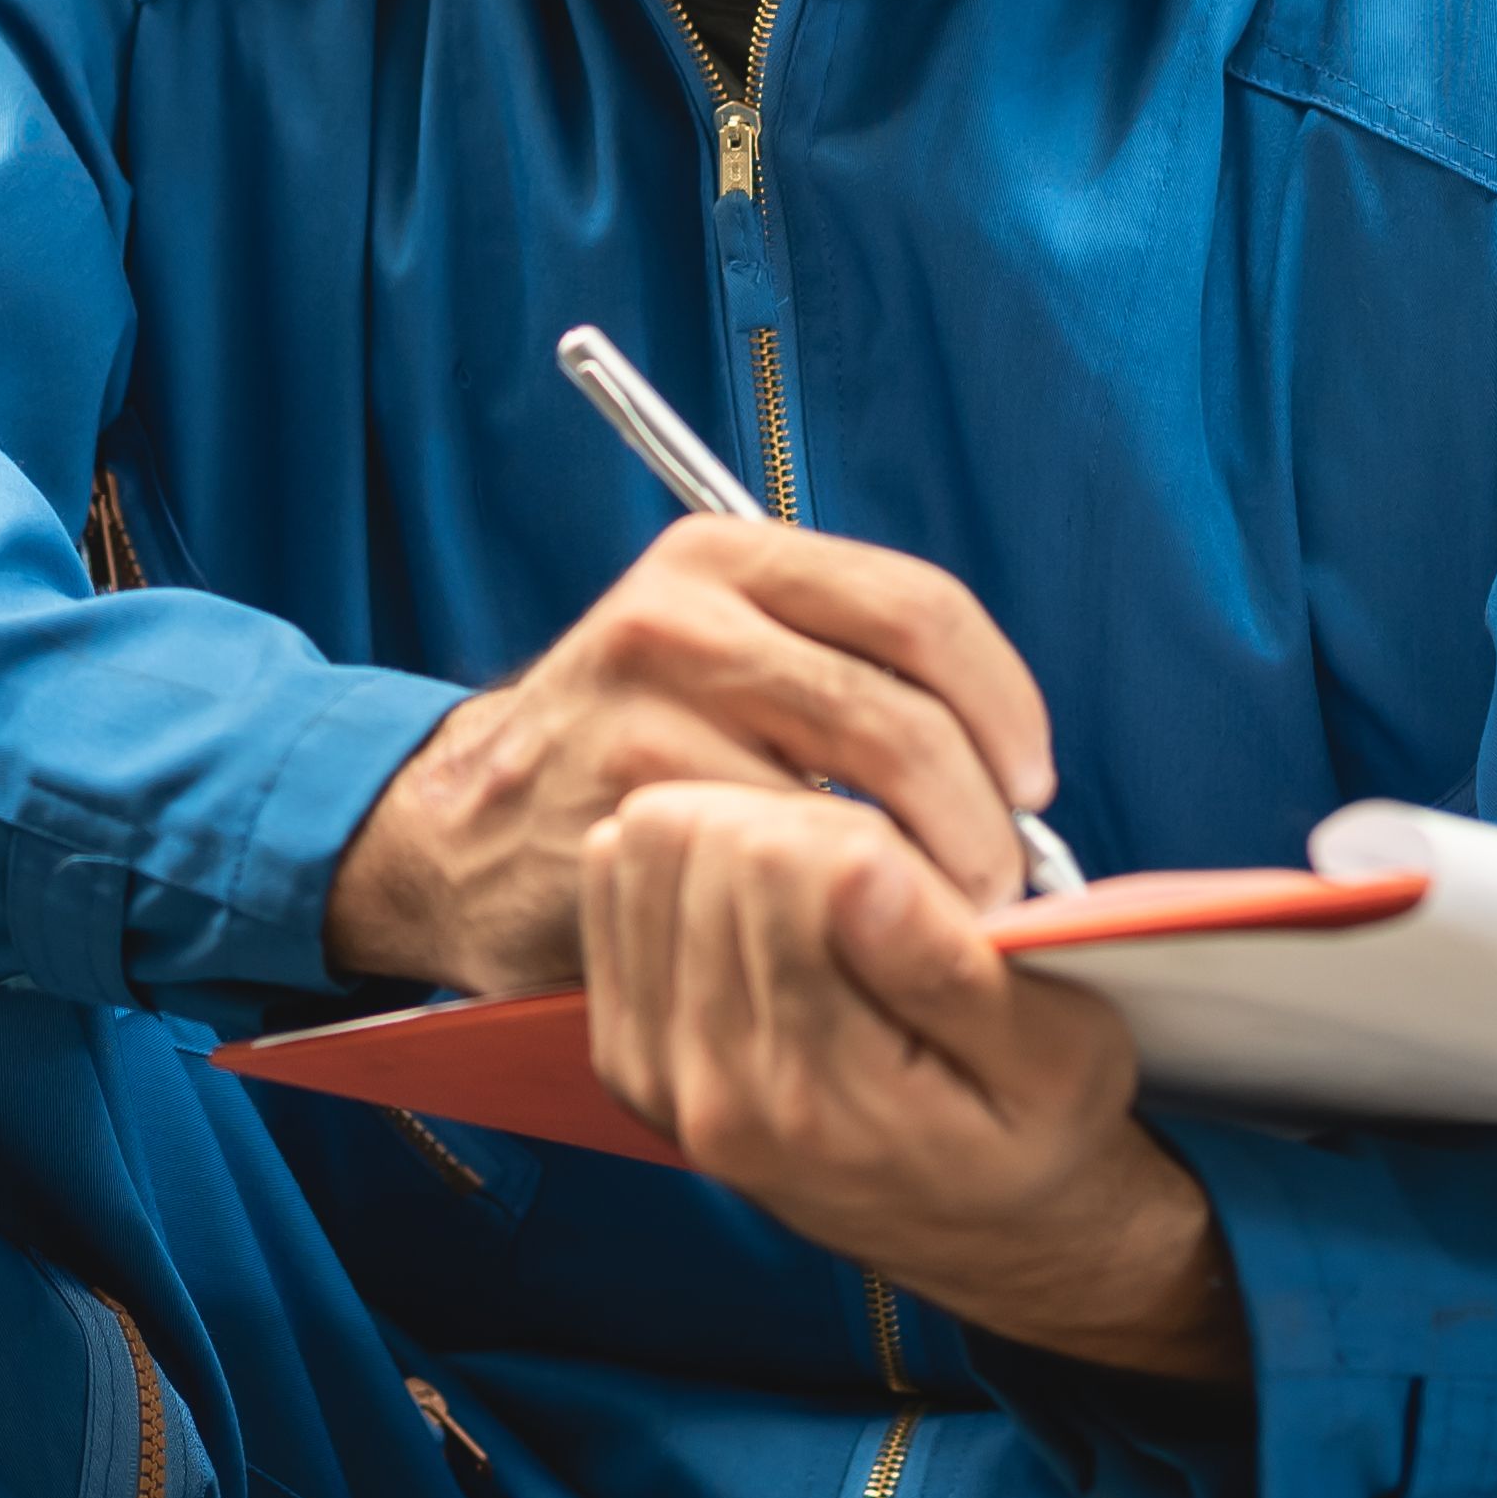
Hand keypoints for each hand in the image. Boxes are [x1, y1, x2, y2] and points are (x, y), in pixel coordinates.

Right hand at [323, 514, 1051, 995]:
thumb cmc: (632, 751)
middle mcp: (678, 613)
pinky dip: (850, 918)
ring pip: (854, 804)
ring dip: (929, 878)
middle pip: (903, 710)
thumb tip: (1011, 762)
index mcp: (725, 556)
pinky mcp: (630, 815)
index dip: (1005, 702)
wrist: (464, 832)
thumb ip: (844, 668)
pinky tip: (858, 941)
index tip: (1031, 778)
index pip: (919, 606)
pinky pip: (788, 875)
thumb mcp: (723, 656)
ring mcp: (643, 713)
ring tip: (943, 918)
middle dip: (983, 814)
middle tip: (1004, 878)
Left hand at [585, 784, 1240, 1381]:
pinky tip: (761, 907)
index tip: (916, 875)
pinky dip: (685, 867)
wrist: (991, 1236)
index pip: (774, 863)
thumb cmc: (1036, 1128)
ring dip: (732, 834)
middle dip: (791, 823)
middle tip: (871, 875)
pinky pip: (612, 889)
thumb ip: (952, 969)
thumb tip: (862, 870)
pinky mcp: (627, 1060)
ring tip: (818, 888)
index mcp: (821, 1096)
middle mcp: (716, 1097)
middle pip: (696, 843)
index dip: (854, 831)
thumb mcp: (1057, 1054)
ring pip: (639, 849)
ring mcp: (658, 1081)